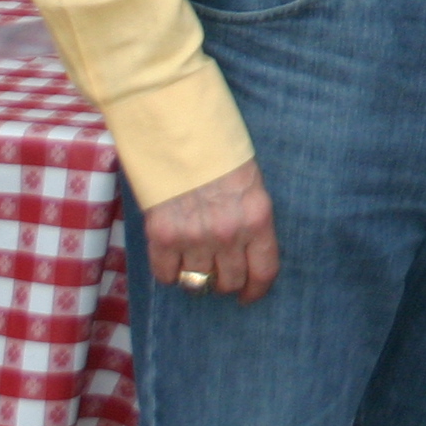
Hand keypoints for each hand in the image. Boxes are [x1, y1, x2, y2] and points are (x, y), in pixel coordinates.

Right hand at [142, 158, 278, 301]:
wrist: (178, 128)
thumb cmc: (218, 151)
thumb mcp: (250, 183)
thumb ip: (250, 220)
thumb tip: (245, 254)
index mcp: (257, 217)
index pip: (264, 271)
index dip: (256, 290)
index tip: (248, 296)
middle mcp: (228, 233)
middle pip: (229, 282)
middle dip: (224, 282)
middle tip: (218, 273)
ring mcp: (193, 237)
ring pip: (197, 283)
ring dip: (196, 278)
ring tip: (194, 264)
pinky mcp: (162, 236)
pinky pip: (167, 274)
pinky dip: (169, 272)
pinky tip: (172, 258)